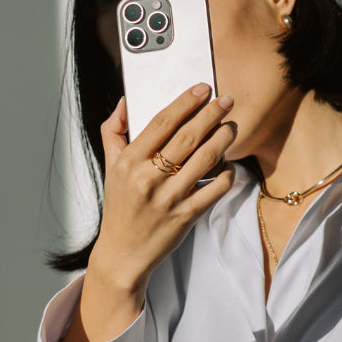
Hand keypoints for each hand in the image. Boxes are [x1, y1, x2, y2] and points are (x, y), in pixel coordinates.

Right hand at [70, 85, 235, 341]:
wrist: (123, 253)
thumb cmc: (119, 207)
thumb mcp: (110, 168)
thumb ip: (114, 132)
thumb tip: (124, 101)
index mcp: (128, 162)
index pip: (161, 122)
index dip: (185, 102)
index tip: (202, 88)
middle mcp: (148, 178)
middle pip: (186, 137)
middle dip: (210, 114)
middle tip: (226, 100)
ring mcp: (168, 198)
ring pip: (204, 159)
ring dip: (223, 139)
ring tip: (231, 126)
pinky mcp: (186, 216)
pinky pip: (215, 188)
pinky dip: (226, 173)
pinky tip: (228, 163)